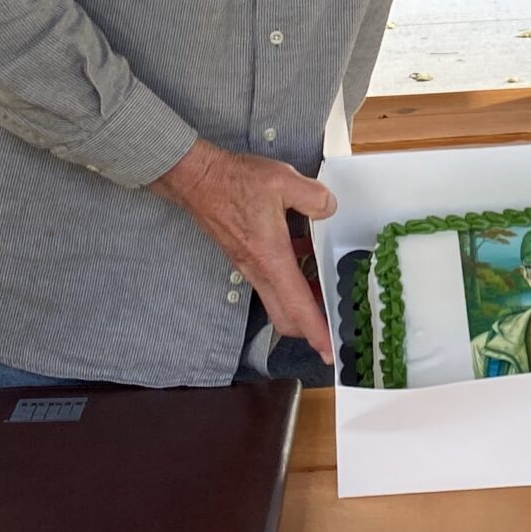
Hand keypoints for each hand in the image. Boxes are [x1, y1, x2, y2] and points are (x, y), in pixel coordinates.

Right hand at [150, 139, 335, 361]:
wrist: (197, 180)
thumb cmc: (233, 182)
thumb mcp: (282, 180)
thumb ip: (313, 197)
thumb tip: (329, 209)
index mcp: (271, 258)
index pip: (297, 306)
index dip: (317, 331)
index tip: (330, 351)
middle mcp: (259, 269)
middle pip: (285, 317)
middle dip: (309, 330)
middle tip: (332, 328)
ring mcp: (249, 266)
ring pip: (277, 301)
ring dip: (300, 303)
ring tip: (325, 291)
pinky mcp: (245, 258)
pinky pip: (270, 281)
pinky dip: (289, 280)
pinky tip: (303, 253)